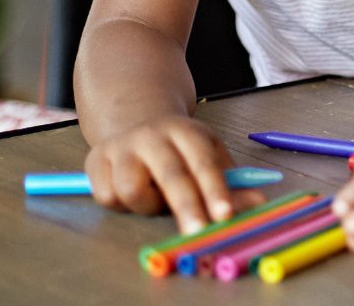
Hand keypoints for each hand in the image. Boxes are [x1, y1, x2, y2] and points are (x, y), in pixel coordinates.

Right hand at [84, 115, 263, 233]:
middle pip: (170, 175)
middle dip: (186, 206)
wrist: (134, 121)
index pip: (203, 161)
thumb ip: (231, 182)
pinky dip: (121, 204)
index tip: (224, 215)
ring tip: (154, 197)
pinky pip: (108, 197)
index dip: (214, 190)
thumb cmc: (179, 149)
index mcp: (186, 131)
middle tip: (198, 232)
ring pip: (132, 190)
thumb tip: (259, 203)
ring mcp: (121, 147)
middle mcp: (152, 135)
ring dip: (146, 205)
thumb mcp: (209, 155)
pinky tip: (129, 189)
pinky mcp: (95, 161)